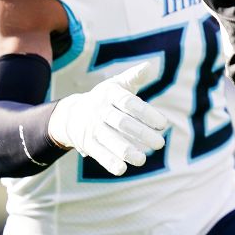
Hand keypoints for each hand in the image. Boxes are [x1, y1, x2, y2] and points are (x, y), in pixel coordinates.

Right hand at [47, 61, 168, 175]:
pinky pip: (99, 154)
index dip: (147, 113)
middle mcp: (100, 110)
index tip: (163, 124)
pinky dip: (109, 162)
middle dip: (142, 133)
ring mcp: (93, 128)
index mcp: (110, 94)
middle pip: (122, 123)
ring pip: (110, 140)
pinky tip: (122, 169)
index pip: (129, 103)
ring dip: (126, 151)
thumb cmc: (104, 99)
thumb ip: (133, 77)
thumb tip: (149, 66)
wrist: (70, 114)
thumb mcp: (116, 85)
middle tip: (160, 144)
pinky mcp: (87, 143)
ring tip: (143, 160)